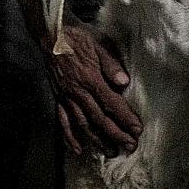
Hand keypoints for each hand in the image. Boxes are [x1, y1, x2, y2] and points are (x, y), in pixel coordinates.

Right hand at [40, 19, 141, 156]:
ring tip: (110, 153)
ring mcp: (66, 97)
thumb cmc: (77, 38)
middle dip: (116, 135)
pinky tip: (77, 150)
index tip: (137, 130)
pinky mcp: (57, 98)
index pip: (111, 103)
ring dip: (97, 141)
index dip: (125, 118)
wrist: (51, 35)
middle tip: (130, 147)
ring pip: (82, 124)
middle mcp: (77, 92)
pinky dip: (69, 137)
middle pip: (99, 119)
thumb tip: (124, 82)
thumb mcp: (98, 44)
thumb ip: (111, 64)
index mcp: (90, 78)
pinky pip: (62, 121)